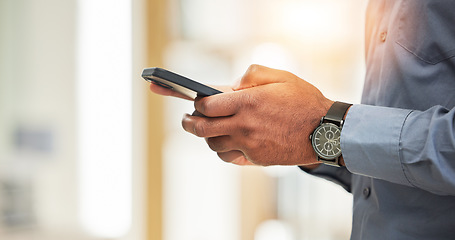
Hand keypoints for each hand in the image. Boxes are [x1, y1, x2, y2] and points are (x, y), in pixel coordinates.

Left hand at [182, 65, 333, 165]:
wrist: (325, 132)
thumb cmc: (304, 101)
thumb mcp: (281, 76)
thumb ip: (252, 74)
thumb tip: (232, 85)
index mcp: (247, 102)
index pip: (207, 105)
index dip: (197, 103)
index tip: (196, 102)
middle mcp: (244, 125)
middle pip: (202, 128)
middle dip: (188, 123)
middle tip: (186, 120)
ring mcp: (249, 144)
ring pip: (213, 145)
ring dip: (206, 137)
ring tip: (206, 130)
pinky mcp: (257, 158)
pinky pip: (229, 157)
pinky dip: (222, 151)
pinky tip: (226, 143)